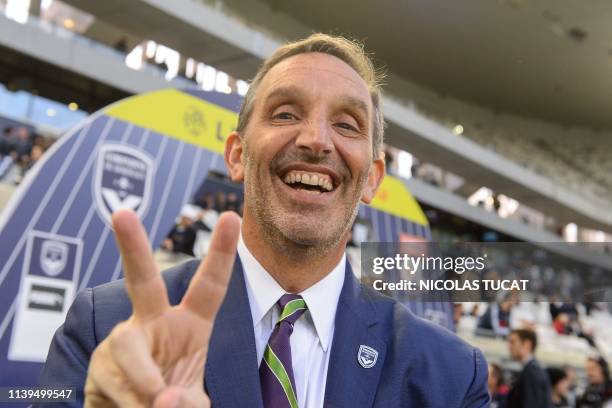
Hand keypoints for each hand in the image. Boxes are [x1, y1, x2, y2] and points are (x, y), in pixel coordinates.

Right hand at [84, 209, 239, 406]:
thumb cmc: (170, 400)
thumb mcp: (191, 400)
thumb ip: (187, 401)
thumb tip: (164, 399)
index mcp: (189, 324)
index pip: (210, 286)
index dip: (221, 253)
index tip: (231, 216)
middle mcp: (153, 323)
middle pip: (142, 280)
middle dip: (133, 246)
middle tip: (121, 214)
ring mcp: (121, 342)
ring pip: (126, 344)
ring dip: (144, 377)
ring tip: (157, 403)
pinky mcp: (98, 366)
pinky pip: (111, 379)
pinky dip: (130, 403)